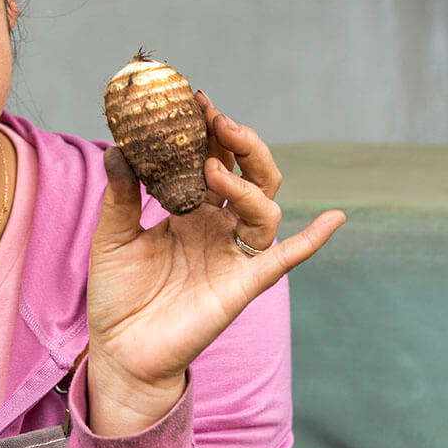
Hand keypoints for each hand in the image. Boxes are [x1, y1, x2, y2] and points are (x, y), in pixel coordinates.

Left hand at [84, 92, 345, 435]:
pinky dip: (310, 241)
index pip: (209, 160)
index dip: (208, 131)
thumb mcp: (113, 236)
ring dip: (245, 184)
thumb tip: (117, 148)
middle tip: (217, 119)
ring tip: (212, 167)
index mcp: (189, 209)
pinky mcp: (242, 286)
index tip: (197, 98)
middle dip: (239, 144)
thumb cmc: (118, 293)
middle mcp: (217, 226)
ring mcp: (233, 254)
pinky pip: (284, 260)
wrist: (121, 350)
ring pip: (263, 209)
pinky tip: (334, 217)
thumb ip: (120, 195)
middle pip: (247, 175)